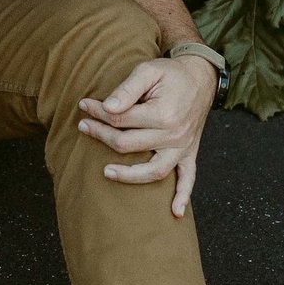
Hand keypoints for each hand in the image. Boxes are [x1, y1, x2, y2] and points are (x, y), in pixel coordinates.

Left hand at [75, 55, 218, 217]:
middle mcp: (174, 135)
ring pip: (153, 171)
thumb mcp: (148, 71)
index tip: (84, 105)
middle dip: (101, 135)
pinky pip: (189, 179)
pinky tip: (174, 213)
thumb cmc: (170, 74)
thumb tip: (107, 108)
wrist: (200, 78)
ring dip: (129, 176)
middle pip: (128, 144)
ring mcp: (183, 147)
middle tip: (83, 126)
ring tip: (105, 172)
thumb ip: (127, 89)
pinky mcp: (190, 154)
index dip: (97, 113)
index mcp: (163, 114)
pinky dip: (182, 196)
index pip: (120, 119)